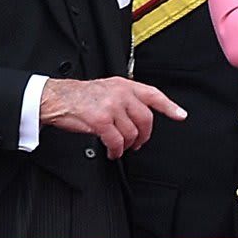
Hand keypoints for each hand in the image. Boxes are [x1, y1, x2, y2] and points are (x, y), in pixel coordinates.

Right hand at [40, 77, 186, 158]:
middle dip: (144, 135)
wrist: (57, 98)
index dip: (169, 106)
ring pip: (132, 132)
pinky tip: (112, 152)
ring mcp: (112, 107)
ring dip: (127, 145)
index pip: (153, 95)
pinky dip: (116, 151)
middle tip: (139, 143)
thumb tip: (140, 114)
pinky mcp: (101, 120)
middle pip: (146, 119)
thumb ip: (125, 97)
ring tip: (121, 148)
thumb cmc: (81, 96)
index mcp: (124, 85)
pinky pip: (116, 141)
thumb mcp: (108, 88)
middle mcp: (121, 94)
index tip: (180, 115)